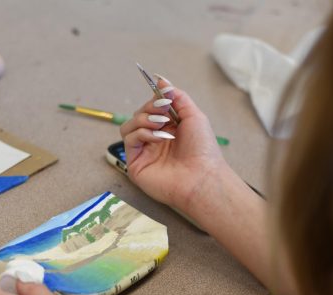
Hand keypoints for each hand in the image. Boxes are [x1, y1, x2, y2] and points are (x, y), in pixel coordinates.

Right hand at [120, 76, 228, 211]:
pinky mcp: (135, 163)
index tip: (164, 97)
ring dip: (144, 119)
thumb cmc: (203, 150)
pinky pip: (129, 139)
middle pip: (139, 114)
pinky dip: (142, 132)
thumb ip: (178, 97)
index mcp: (169, 129)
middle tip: (165, 111)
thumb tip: (161, 80)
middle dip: (150, 108)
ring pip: (129, 125)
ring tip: (162, 125)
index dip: (155, 99)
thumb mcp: (194, 116)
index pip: (152, 108)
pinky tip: (158, 137)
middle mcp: (155, 139)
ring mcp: (144, 151)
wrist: (203, 177)